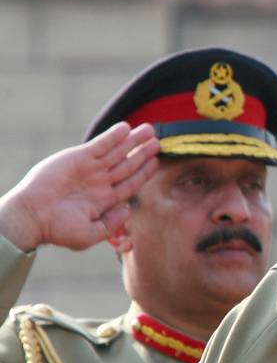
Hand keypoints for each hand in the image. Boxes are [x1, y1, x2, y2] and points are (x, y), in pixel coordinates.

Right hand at [0, 122, 158, 251]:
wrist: (32, 217)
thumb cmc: (57, 229)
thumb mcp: (90, 234)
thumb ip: (111, 223)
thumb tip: (128, 210)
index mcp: (104, 199)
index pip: (130, 183)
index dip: (144, 172)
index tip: (156, 162)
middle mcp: (99, 182)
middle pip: (127, 164)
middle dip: (142, 153)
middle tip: (158, 141)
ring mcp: (90, 168)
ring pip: (117, 151)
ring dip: (133, 141)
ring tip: (150, 130)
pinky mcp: (78, 157)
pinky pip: (100, 144)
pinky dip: (113, 136)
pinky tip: (126, 128)